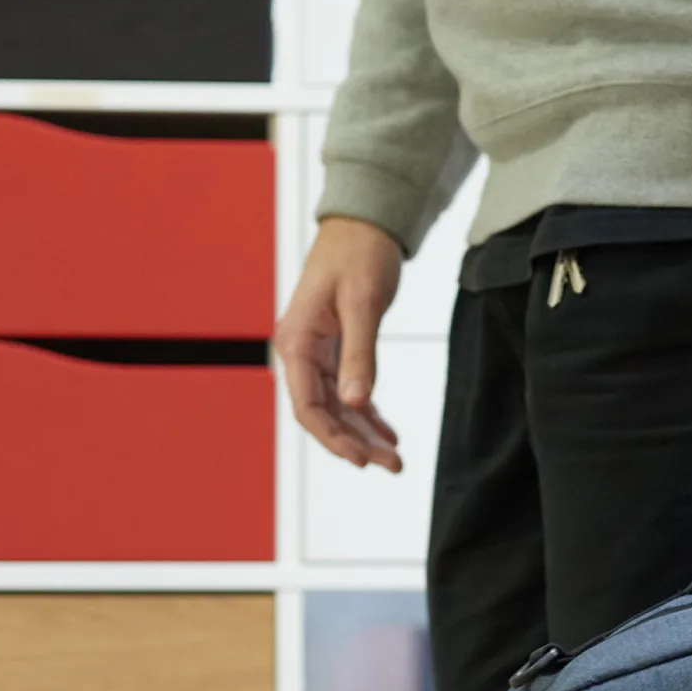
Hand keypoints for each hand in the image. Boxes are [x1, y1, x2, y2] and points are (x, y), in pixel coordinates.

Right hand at [275, 216, 404, 470]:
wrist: (364, 224)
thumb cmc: (359, 255)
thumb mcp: (362, 304)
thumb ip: (359, 355)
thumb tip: (356, 403)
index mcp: (296, 342)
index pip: (308, 407)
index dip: (334, 439)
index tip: (362, 461)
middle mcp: (301, 352)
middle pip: (324, 414)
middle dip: (355, 444)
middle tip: (392, 466)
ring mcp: (318, 353)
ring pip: (339, 408)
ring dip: (364, 435)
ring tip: (395, 459)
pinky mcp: (336, 349)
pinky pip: (349, 392)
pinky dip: (369, 415)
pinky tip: (389, 434)